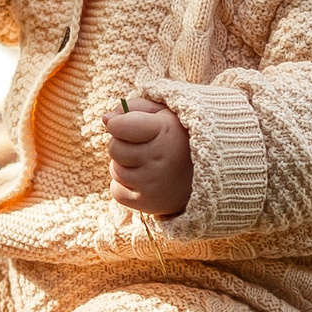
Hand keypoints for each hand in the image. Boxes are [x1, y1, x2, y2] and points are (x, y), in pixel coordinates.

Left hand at [104, 95, 191, 217]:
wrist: (205, 174)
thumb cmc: (176, 137)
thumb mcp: (162, 113)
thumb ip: (132, 108)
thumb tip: (105, 119)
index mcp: (165, 130)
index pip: (119, 126)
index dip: (118, 124)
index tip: (126, 124)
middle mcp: (159, 158)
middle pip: (114, 148)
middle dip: (121, 144)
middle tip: (141, 145)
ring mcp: (153, 183)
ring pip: (115, 170)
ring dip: (125, 165)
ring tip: (146, 163)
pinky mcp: (147, 203)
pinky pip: (116, 191)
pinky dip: (125, 186)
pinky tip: (144, 180)